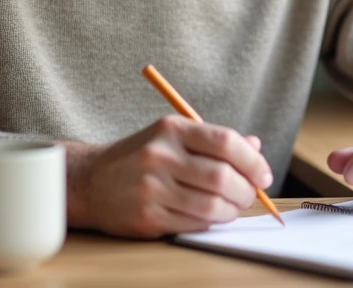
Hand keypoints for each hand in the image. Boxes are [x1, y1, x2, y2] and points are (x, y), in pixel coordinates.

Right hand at [63, 115, 272, 237]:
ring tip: (232, 208)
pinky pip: (193, 223)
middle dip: (246, 191)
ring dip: (232, 211)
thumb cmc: (141, 156)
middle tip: (250, 195)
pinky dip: (211, 222)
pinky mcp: (147, 217)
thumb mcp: (174, 136)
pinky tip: (210, 216)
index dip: (253, 161)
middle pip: (222, 177)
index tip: (263, 174)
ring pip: (211, 205)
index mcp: (172, 129)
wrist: (90, 181)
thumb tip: (255, 146)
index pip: (225, 142)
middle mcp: (161, 156)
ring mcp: (152, 188)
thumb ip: (214, 140)